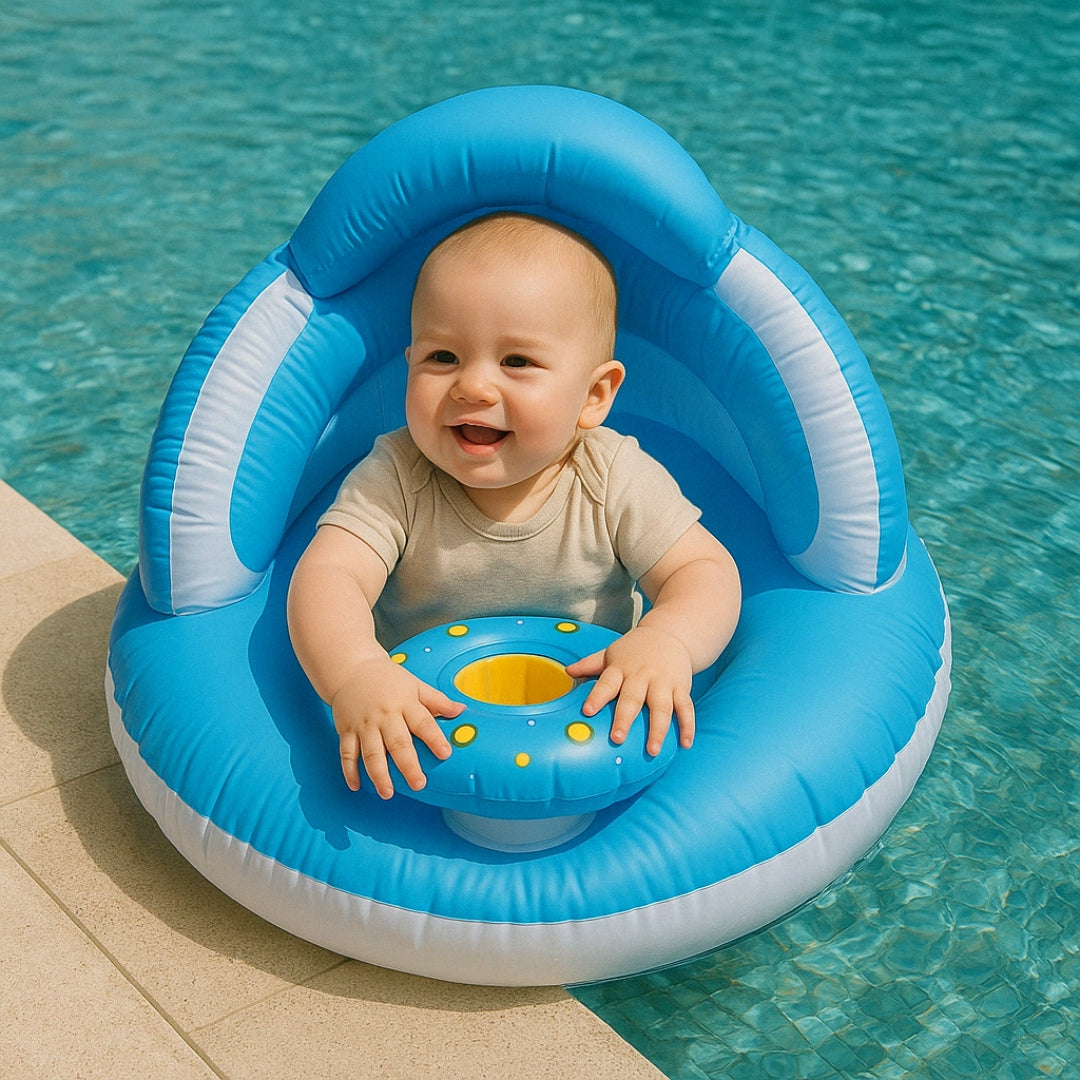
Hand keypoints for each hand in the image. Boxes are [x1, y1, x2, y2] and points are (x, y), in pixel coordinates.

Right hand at [329, 656, 461, 797]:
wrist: (352, 668)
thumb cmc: (388, 679)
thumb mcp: (415, 685)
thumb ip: (437, 701)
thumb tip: (461, 710)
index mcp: (405, 703)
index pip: (423, 722)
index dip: (434, 738)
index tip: (445, 753)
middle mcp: (384, 716)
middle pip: (397, 743)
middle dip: (408, 765)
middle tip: (418, 784)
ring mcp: (364, 724)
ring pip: (371, 752)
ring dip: (379, 774)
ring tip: (387, 793)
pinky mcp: (346, 730)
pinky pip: (346, 753)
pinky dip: (349, 771)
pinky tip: (356, 786)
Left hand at [565, 625, 694, 755]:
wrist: (669, 633)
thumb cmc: (635, 649)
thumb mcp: (611, 653)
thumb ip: (590, 664)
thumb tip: (566, 671)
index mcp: (621, 668)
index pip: (606, 683)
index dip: (597, 697)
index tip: (587, 711)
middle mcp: (642, 676)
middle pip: (632, 698)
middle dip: (625, 719)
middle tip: (617, 739)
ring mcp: (663, 682)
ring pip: (662, 707)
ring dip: (658, 729)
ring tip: (652, 750)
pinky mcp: (682, 687)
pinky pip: (686, 708)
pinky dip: (687, 726)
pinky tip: (685, 744)